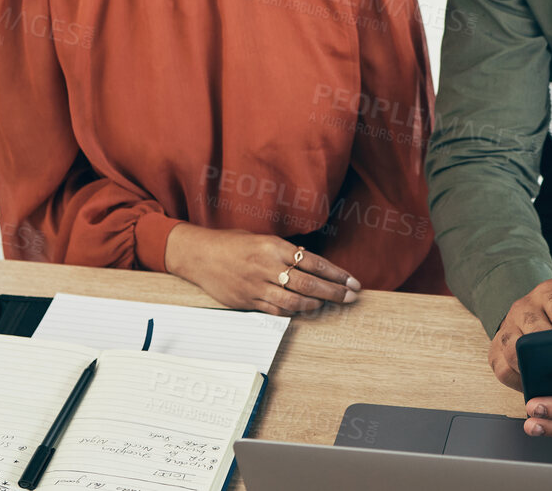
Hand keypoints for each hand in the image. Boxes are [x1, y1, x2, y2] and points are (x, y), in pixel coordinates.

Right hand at [164, 225, 360, 314]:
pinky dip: (292, 312)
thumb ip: (285, 252)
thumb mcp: (262, 239)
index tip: (353, 281)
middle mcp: (267, 266)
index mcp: (274, 246)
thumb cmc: (231, 243)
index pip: (314, 262)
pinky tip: (302, 309)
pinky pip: (275, 311)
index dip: (337, 274)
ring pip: (294, 301)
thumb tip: (312, 265)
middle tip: (351, 296)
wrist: (198, 255)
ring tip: (326, 304)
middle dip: (335, 292)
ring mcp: (256, 286)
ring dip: (315, 304)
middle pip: (309, 284)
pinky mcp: (247, 301)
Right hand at [488, 278, 551, 391]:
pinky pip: (502, 370)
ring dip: (532, 371)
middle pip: (534, 332)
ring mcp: (506, 328)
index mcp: (550, 293)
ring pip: (513, 352)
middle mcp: (524, 307)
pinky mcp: (495, 349)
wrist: (535, 314)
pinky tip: (536, 388)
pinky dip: (518, 382)